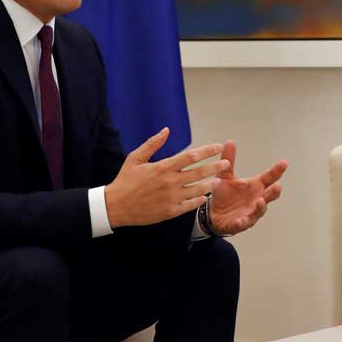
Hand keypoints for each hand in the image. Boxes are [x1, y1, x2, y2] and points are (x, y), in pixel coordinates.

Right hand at [105, 128, 230, 227]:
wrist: (115, 206)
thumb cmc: (125, 180)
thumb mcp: (135, 158)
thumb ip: (152, 144)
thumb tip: (166, 130)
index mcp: (163, 167)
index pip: (191, 156)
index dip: (207, 150)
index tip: (218, 147)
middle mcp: (170, 182)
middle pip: (199, 172)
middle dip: (216, 166)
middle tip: (226, 163)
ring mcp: (171, 198)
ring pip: (198, 189)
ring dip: (211, 184)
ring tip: (219, 180)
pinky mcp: (170, 212)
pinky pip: (189, 205)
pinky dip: (199, 200)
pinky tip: (204, 196)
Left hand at [208, 141, 286, 235]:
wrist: (213, 213)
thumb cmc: (225, 194)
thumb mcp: (225, 176)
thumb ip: (229, 160)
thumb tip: (230, 142)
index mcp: (255, 186)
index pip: (269, 177)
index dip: (277, 171)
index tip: (284, 163)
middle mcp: (256, 199)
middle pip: (269, 195)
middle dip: (274, 192)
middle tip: (278, 186)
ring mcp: (250, 212)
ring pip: (259, 210)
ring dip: (260, 207)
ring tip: (260, 201)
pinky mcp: (240, 223)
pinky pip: (243, 223)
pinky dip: (242, 222)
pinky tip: (239, 220)